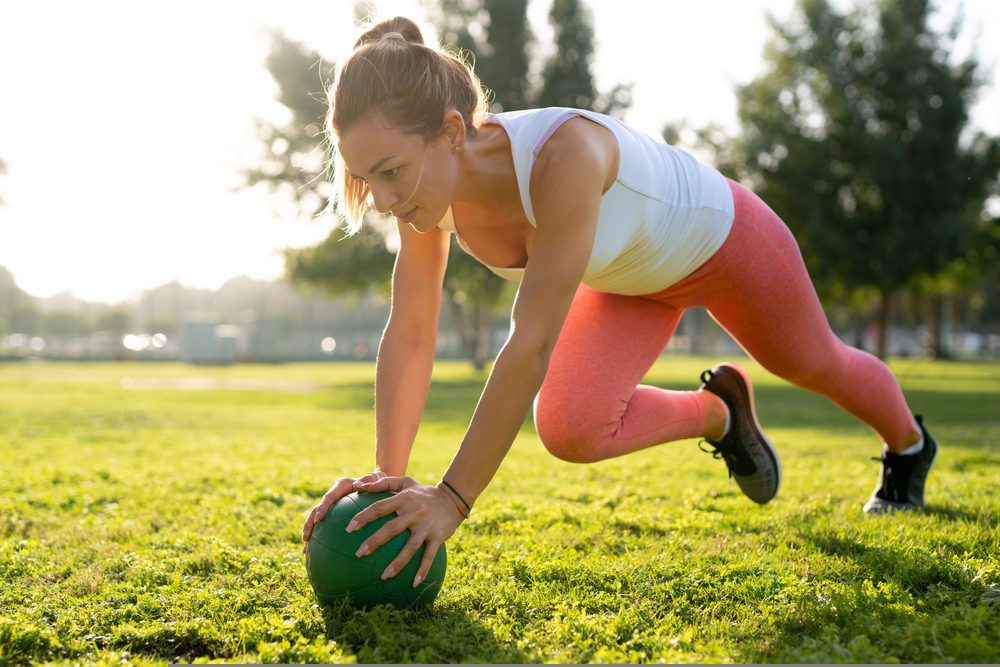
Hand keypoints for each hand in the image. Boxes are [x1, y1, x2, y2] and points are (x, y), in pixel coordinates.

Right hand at [301, 472, 383, 553]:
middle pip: (317, 510)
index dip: (323, 508)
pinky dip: (320, 539)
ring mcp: (333, 506)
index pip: (329, 497)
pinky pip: (326, 527)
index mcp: (341, 486)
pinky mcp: (335, 515)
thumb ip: (368, 481)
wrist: (378, 484)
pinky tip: (317, 553)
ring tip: (306, 549)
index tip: (319, 519)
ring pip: (317, 520)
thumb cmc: (379, 482)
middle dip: (310, 524)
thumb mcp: (376, 479)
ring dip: (310, 533)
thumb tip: (359, 486)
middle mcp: (334, 495)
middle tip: (306, 538)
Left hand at [348, 475, 465, 587]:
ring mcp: (426, 526)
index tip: (349, 528)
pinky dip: (422, 570)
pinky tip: (414, 583)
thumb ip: (382, 483)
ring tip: (383, 576)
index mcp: (404, 499)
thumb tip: (358, 485)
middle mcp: (414, 512)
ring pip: (409, 547)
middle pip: (391, 529)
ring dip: (397, 563)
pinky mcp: (437, 536)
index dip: (364, 517)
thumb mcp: (405, 482)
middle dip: (374, 542)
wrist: (453, 498)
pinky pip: (429, 555)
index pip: (380, 507)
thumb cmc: (423, 492)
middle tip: (359, 554)